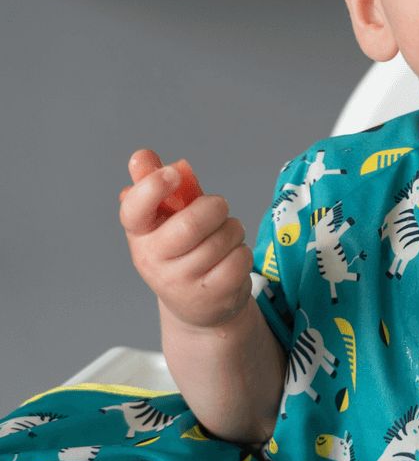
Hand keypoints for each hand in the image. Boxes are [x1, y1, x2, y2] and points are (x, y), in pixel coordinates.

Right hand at [119, 149, 253, 329]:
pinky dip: (243, 252)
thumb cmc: (182, 250)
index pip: (134, 210)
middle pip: (191, 224)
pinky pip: (239, 259)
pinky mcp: (210, 296)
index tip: (173, 174)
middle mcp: (152, 260)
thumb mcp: (166, 220)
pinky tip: (231, 258)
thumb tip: (141, 156)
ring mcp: (180, 282)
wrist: (197, 304)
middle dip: (216, 207)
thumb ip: (156, 186)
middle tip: (219, 207)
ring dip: (233, 230)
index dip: (152, 188)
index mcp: (139, 234)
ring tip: (226, 236)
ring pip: (222, 239)